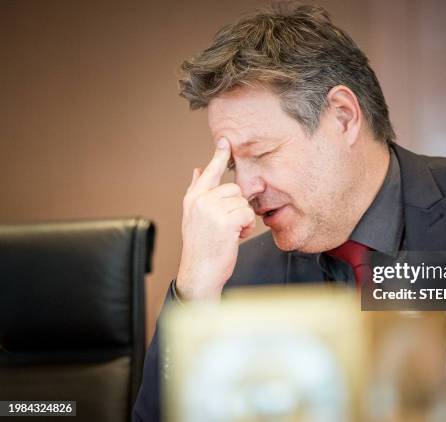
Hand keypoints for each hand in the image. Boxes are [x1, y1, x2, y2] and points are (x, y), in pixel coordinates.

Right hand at [176, 138, 255, 300]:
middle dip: (238, 207)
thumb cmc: (201, 247)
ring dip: (243, 218)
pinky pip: (248, 214)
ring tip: (231, 232)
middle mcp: (200, 200)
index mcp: (193, 198)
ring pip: (243, 202)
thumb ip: (198, 192)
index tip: (226, 140)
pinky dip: (247, 227)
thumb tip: (198, 170)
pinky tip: (236, 237)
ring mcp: (211, 210)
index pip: (209, 172)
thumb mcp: (194, 217)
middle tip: (229, 225)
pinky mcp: (225, 221)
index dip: (219, 156)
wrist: (200, 273)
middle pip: (235, 189)